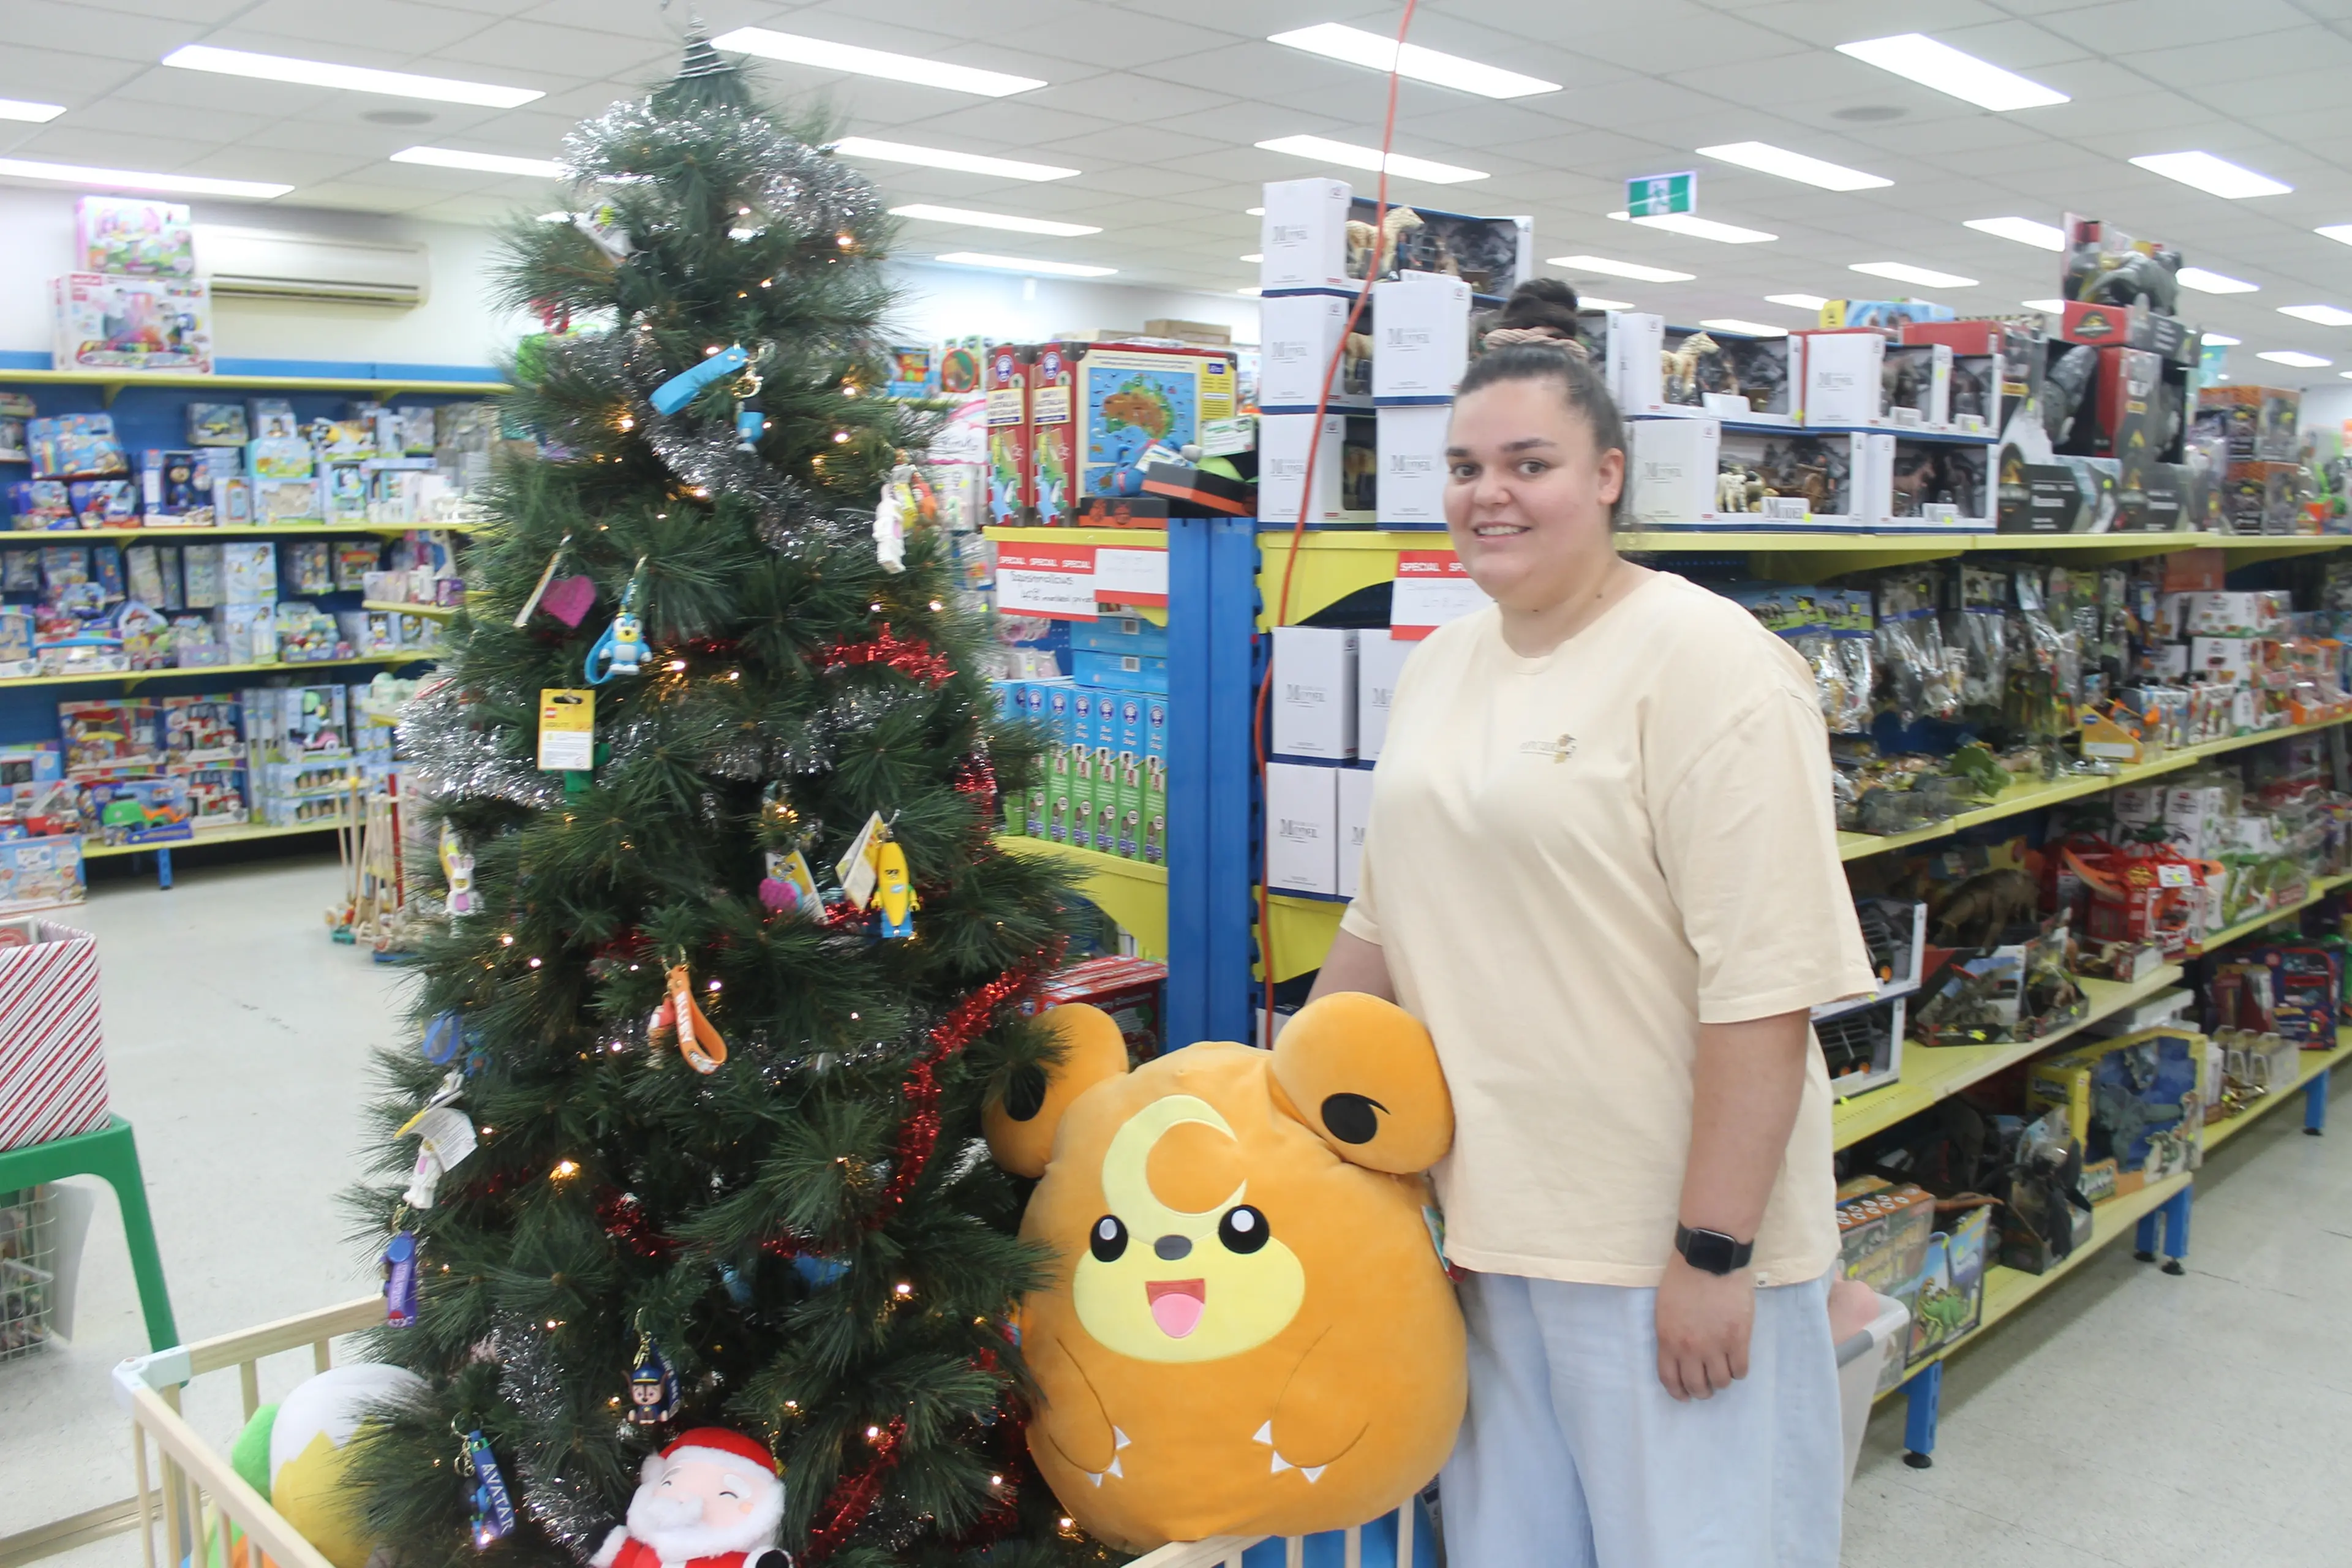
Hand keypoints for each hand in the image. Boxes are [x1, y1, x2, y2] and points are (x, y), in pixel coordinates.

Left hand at [1655, 1251, 1755, 1401]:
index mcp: (1668, 1339)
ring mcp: (1715, 1345)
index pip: (1670, 1379)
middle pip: (1697, 1386)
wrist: (1709, 1258)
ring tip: (1723, 1372)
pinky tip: (1737, 1362)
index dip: (1678, 1392)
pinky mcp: (1738, 1339)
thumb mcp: (1664, 1308)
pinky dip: (1739, 1371)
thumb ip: (1671, 1334)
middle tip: (1707, 1387)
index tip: (1684, 1396)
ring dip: (1722, 1381)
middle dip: (1702, 1391)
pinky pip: (1741, 1370)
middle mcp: (1690, 1348)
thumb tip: (1679, 1354)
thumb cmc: (1683, 1277)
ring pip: (1721, 1382)